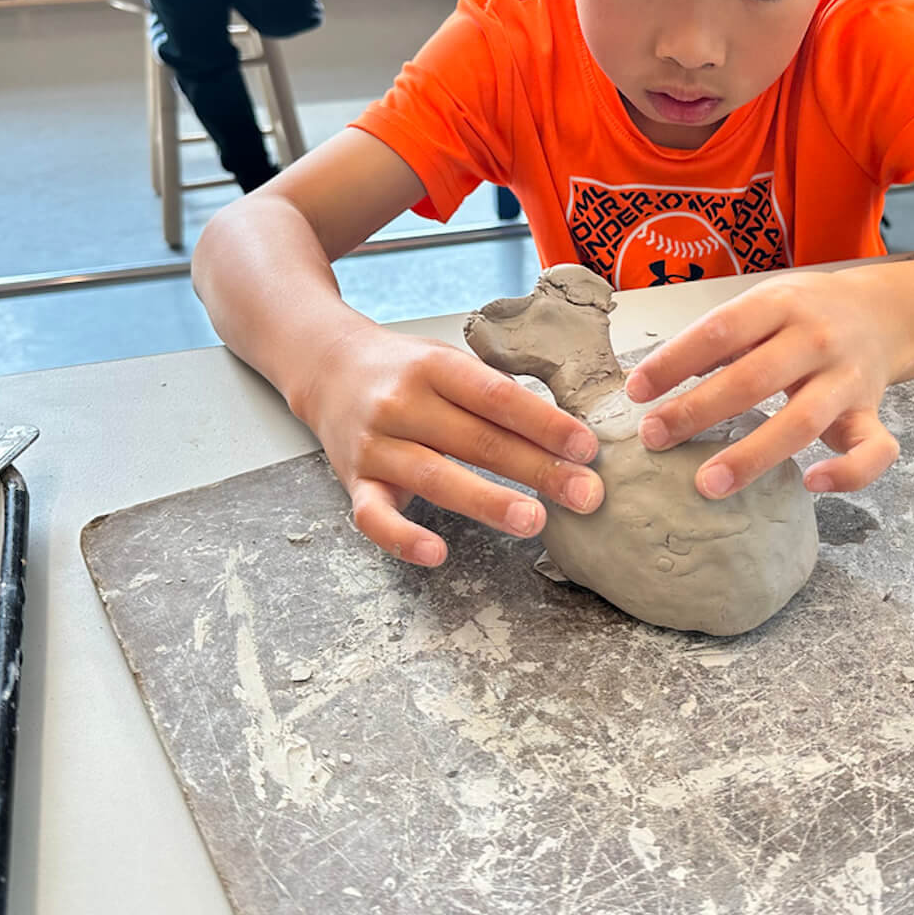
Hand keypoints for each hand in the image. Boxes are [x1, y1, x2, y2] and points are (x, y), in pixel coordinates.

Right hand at [297, 323, 604, 566]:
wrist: (327, 366)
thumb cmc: (405, 370)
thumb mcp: (449, 361)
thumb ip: (496, 393)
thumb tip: (566, 435)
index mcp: (435, 367)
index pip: (497, 396)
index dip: (545, 423)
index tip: (586, 447)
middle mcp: (402, 403)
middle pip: (477, 440)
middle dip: (537, 469)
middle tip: (585, 494)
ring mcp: (375, 444)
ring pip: (435, 477)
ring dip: (488, 502)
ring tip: (534, 521)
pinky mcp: (353, 482)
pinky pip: (374, 517)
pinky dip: (403, 538)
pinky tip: (437, 553)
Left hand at [623, 270, 903, 500]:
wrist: (881, 312)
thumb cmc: (804, 315)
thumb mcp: (763, 304)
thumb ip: (719, 338)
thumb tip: (652, 380)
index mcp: (781, 305)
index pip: (720, 331)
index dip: (674, 362)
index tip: (635, 392)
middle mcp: (817, 340)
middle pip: (753, 379)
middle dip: (698, 411)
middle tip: (654, 437)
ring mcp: (847, 380)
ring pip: (801, 422)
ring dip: (751, 456)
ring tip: (707, 484)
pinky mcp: (871, 415)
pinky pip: (872, 451)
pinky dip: (848, 473)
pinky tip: (811, 483)